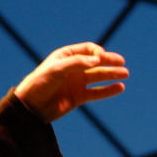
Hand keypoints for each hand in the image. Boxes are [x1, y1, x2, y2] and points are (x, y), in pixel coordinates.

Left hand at [14, 42, 128, 121]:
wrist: (31, 107)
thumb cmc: (39, 84)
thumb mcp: (56, 70)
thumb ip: (76, 64)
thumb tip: (97, 60)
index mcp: (65, 56)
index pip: (87, 49)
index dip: (97, 52)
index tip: (100, 58)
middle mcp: (73, 68)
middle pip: (96, 62)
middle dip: (109, 61)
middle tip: (122, 62)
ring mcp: (76, 83)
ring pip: (99, 76)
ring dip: (112, 74)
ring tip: (125, 74)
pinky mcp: (78, 97)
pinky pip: (97, 92)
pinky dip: (108, 90)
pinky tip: (120, 88)